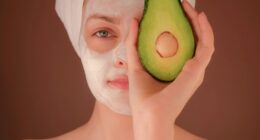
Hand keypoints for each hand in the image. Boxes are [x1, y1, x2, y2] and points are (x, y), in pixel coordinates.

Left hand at [126, 0, 214, 122]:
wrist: (148, 116)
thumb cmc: (143, 98)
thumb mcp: (135, 65)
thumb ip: (134, 44)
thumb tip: (134, 21)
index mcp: (178, 71)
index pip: (185, 45)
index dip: (182, 27)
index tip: (175, 12)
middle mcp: (190, 70)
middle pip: (195, 41)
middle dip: (191, 21)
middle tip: (183, 5)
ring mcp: (195, 71)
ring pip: (204, 41)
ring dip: (199, 22)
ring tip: (189, 7)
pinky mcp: (197, 71)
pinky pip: (206, 46)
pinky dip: (205, 31)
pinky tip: (199, 18)